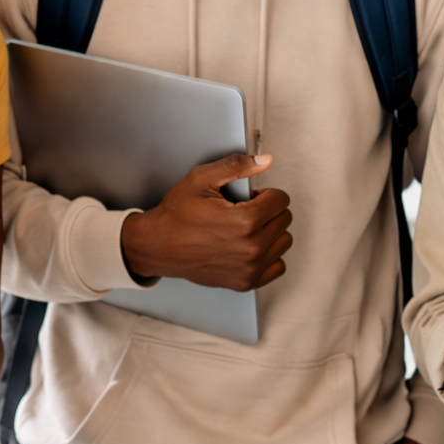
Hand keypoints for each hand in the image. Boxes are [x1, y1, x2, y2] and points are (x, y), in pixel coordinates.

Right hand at [120, 154, 292, 290]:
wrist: (158, 246)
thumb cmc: (176, 215)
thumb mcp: (201, 179)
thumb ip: (236, 166)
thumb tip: (264, 161)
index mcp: (245, 221)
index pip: (281, 200)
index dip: (266, 193)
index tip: (251, 197)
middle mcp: (251, 248)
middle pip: (284, 220)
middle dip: (269, 210)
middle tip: (245, 210)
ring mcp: (249, 268)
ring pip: (283, 242)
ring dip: (271, 232)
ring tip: (248, 228)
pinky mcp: (245, 282)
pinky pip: (277, 267)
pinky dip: (269, 256)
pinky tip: (251, 246)